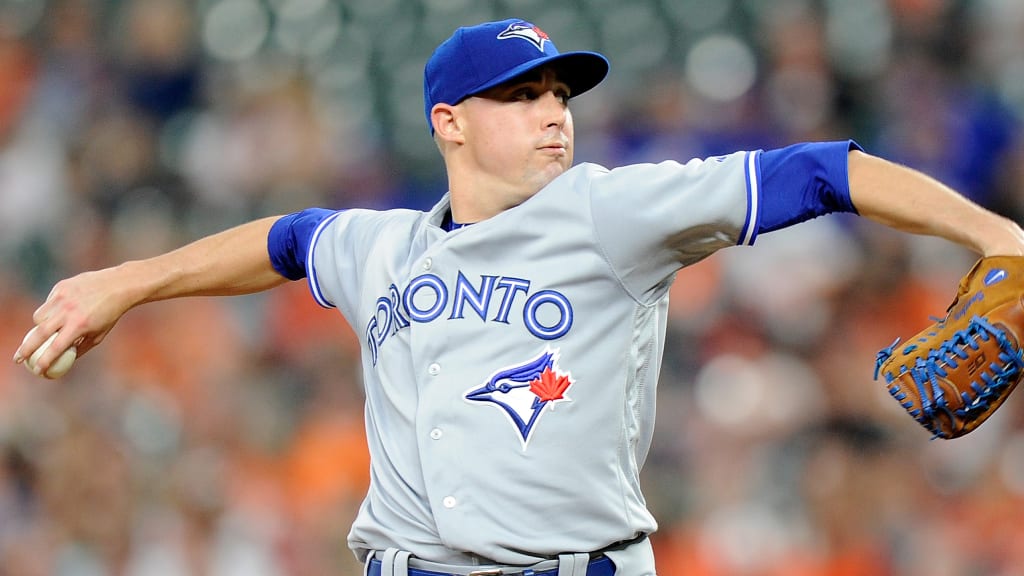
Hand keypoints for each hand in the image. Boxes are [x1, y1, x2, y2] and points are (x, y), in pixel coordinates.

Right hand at [13, 266, 137, 374]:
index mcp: (79, 325)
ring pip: (39, 317)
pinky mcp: (60, 287)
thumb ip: (80, 348)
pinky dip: (50, 310)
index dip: (44, 361)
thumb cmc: (109, 314)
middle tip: (18, 359)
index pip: (56, 347)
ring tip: (48, 330)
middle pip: (39, 334)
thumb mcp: (98, 335)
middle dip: (26, 349)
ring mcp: (62, 298)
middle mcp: (68, 311)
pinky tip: (62, 310)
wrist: (117, 286)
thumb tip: (63, 361)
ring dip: (39, 327)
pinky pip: (47, 304)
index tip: (37, 371)